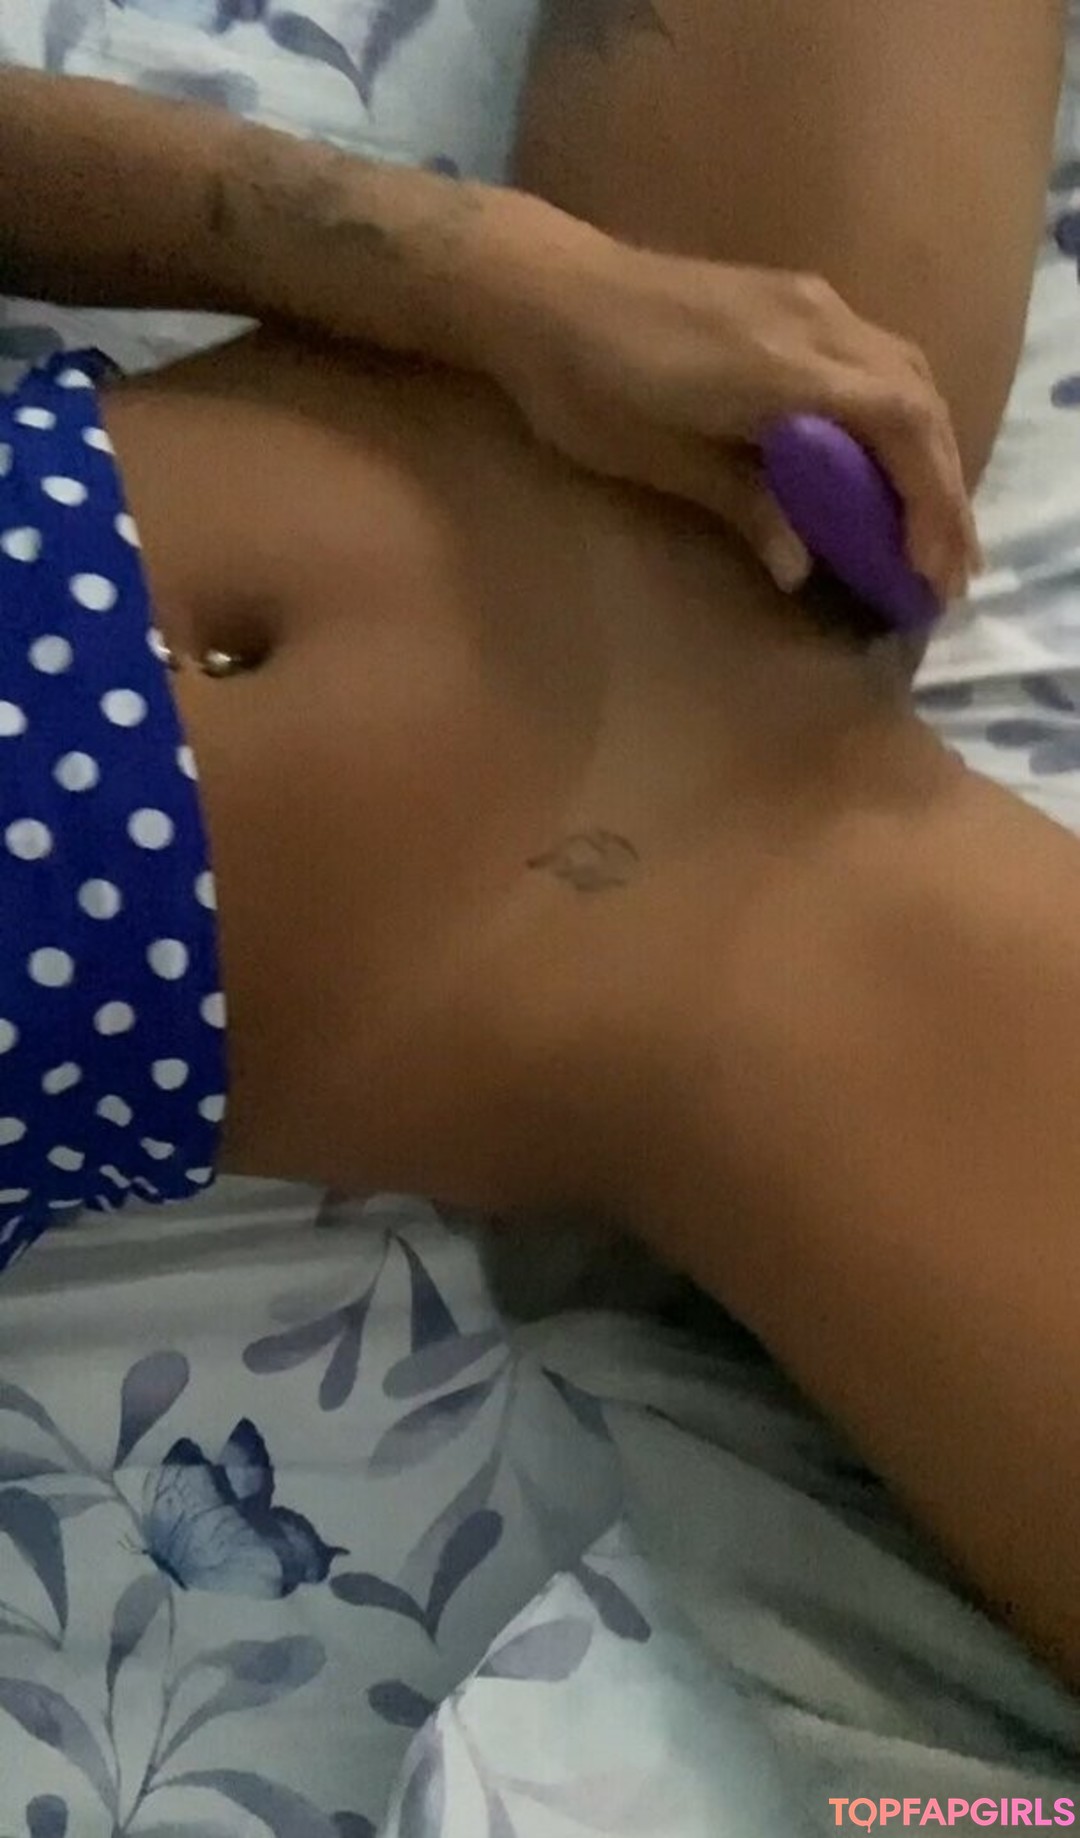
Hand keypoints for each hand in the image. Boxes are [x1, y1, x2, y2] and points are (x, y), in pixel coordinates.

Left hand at [489, 227, 978, 599]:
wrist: (542, 289)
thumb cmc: (582, 385)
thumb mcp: (655, 460)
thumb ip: (740, 504)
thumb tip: (801, 567)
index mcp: (779, 368)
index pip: (897, 425)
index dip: (929, 500)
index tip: (930, 570)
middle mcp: (812, 323)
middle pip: (918, 399)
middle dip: (944, 488)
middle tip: (948, 569)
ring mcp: (806, 301)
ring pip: (905, 371)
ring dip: (930, 450)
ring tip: (933, 526)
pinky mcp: (791, 298)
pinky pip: (874, 355)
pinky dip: (900, 415)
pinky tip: (889, 463)